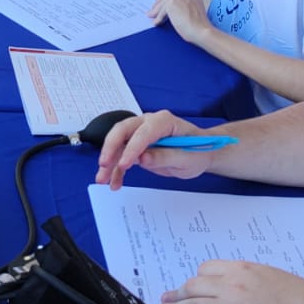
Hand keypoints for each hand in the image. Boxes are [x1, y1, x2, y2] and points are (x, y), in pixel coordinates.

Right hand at [94, 110, 211, 189]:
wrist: (200, 154)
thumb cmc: (198, 151)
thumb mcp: (187, 158)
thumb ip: (165, 157)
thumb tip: (142, 158)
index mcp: (164, 121)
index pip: (143, 132)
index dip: (132, 148)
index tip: (124, 165)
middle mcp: (149, 123)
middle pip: (123, 130)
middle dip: (111, 148)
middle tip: (104, 165)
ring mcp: (141, 133)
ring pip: (118, 144)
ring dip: (109, 162)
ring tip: (103, 180)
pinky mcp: (137, 146)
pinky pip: (122, 156)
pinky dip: (116, 170)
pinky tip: (114, 182)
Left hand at [149, 0, 212, 45]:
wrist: (201, 31)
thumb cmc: (199, 24)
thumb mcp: (192, 7)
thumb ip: (182, 2)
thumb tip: (168, 5)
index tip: (162, 1)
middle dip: (159, 0)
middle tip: (154, 7)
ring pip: (162, 2)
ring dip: (156, 11)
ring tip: (153, 16)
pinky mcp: (171, 3)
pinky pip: (161, 11)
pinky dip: (158, 17)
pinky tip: (156, 22)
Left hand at [158, 260, 303, 303]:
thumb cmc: (302, 299)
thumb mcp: (273, 275)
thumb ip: (250, 278)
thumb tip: (236, 283)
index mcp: (242, 270)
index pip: (207, 269)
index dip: (196, 279)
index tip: (191, 286)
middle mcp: (232, 287)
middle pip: (193, 288)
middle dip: (176, 294)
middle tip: (166, 299)